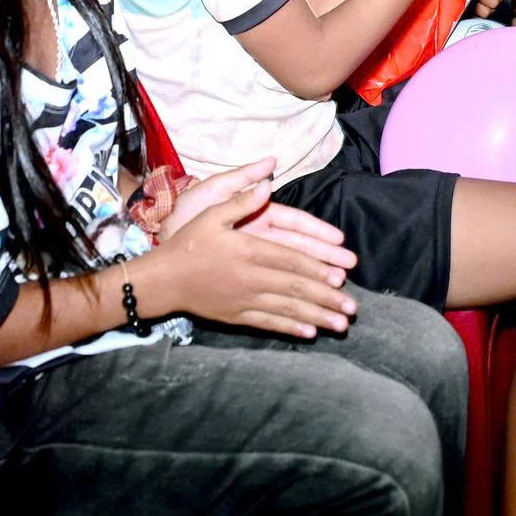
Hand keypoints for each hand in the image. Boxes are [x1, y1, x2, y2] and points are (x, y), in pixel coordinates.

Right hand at [140, 172, 357, 338]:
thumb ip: (241, 200)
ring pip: (287, 310)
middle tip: (353, 307)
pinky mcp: (236, 316)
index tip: (342, 276)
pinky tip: (310, 333)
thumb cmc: (188, 243)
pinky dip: (291, 328)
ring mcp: (244, 300)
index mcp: (249, 250)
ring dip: (317, 317)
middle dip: (327, 298)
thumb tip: (267, 183)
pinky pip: (268, 323)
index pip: (291, 260)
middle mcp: (251, 278)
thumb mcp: (211, 214)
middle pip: (296, 288)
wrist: (162, 280)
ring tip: (341, 325)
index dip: (319, 268)